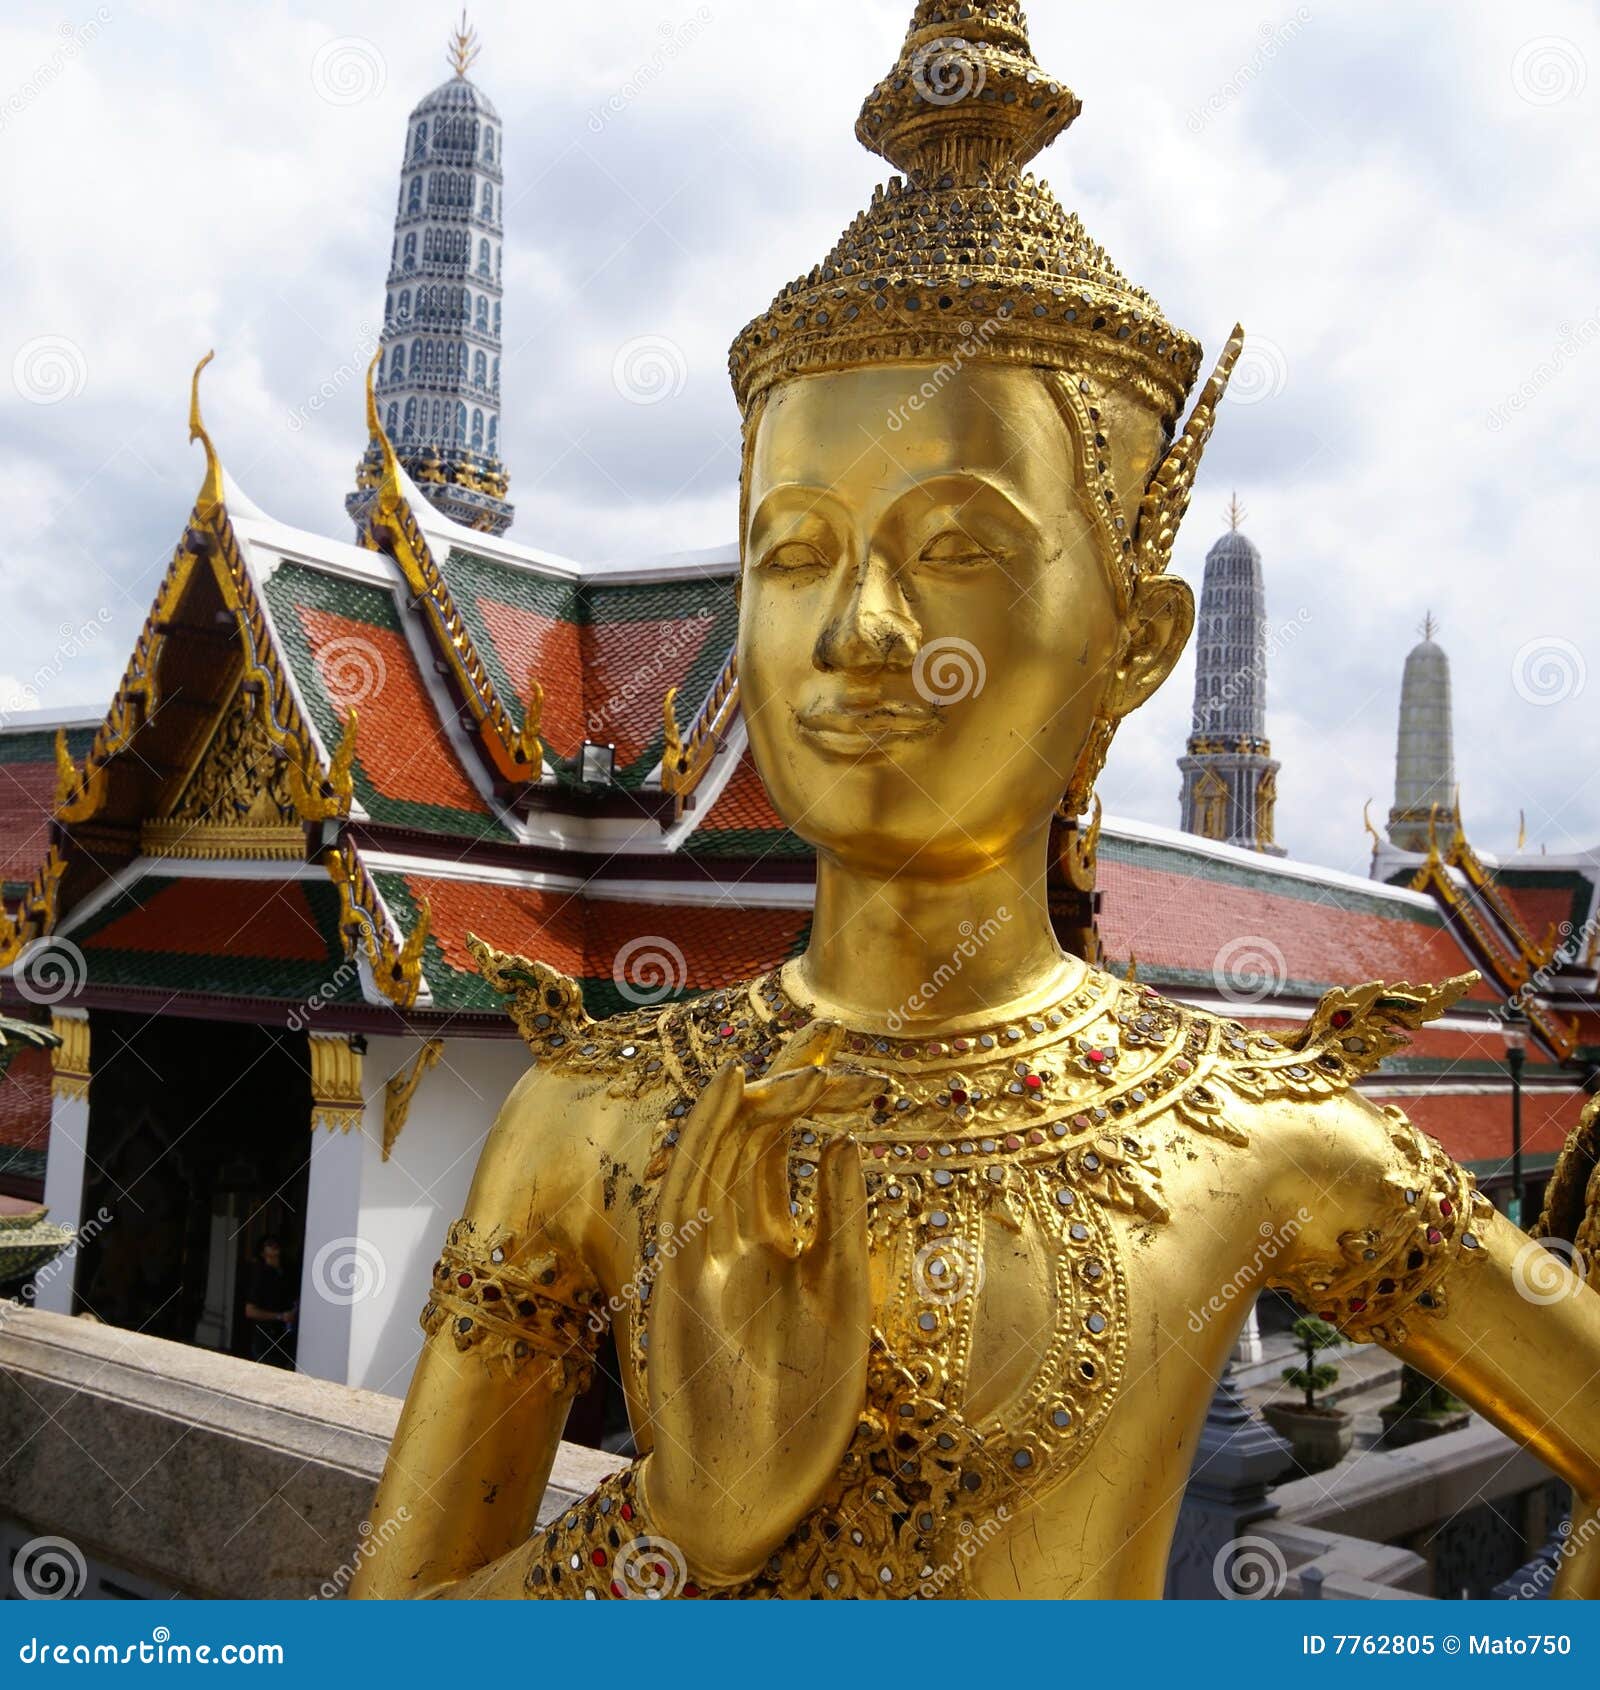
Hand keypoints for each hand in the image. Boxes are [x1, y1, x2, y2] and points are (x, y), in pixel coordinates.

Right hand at [640, 1021, 880, 1582]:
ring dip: (754, 1098)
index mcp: (774, 1243)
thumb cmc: (798, 1410)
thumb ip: (837, 1220)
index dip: (814, 1101)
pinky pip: (688, 1189)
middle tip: (827, 1035)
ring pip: (721, 1151)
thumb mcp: (840, 1301)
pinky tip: (731, 1090)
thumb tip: (845, 1139)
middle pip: (754, 1137)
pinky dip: (705, 1134)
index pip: (786, 1149)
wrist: (747, 1494)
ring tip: (793, 1051)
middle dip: (787, 1084)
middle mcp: (734, 1235)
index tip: (848, 1061)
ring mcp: (703, 1251)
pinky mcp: (680, 1273)